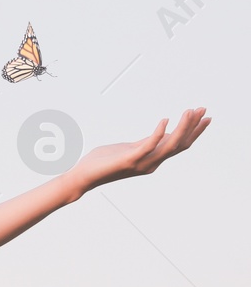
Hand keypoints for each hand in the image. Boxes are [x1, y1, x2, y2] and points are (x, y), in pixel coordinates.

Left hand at [68, 107, 210, 194]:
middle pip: (180, 145)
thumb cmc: (101, 162)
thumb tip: (160, 133)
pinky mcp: (129, 160)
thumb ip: (144, 143)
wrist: (82, 176)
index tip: (204, 116)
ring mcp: (141, 163)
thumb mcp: (129, 149)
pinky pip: (149, 145)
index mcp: (151, 159)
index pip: (178, 145)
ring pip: (170, 145)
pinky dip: (159, 133)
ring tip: (189, 111)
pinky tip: (165, 120)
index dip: (193, 131)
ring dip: (182, 128)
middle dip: (193, 127)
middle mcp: (151, 163)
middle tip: (204, 110)